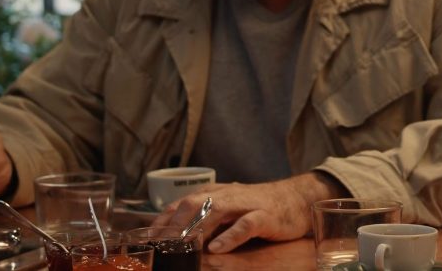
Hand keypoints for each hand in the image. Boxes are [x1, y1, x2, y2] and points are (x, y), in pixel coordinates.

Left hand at [152, 172, 341, 252]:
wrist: (296, 199)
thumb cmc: (258, 209)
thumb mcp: (228, 212)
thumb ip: (205, 222)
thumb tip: (176, 241)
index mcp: (215, 193)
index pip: (180, 204)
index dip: (162, 221)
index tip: (146, 240)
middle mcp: (227, 195)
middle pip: (193, 204)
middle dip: (173, 224)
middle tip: (158, 246)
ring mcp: (246, 204)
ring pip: (215, 210)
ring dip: (195, 228)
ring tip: (181, 247)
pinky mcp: (265, 215)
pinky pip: (246, 224)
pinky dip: (230, 235)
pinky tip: (217, 248)